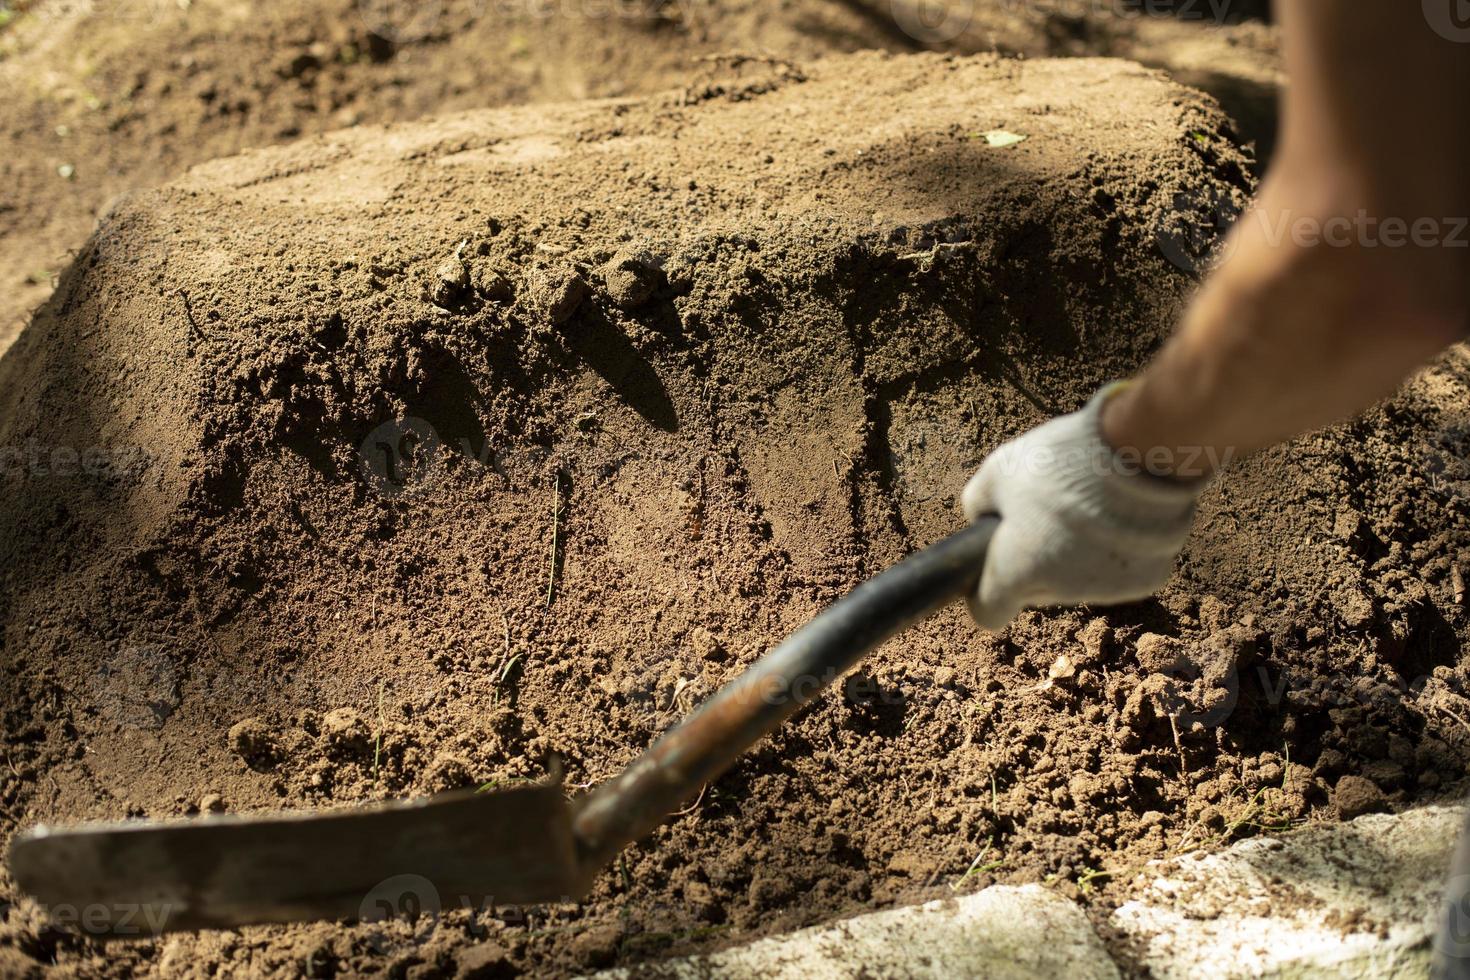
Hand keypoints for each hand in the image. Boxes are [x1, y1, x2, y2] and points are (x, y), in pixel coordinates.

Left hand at [959, 385, 1205, 630]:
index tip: (991, 567)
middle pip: (1037, 590)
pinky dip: (1117, 550)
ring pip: (1079, 580)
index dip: (985, 591)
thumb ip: (979, 503)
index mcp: (1016, 572)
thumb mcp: (999, 470)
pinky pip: (1120, 571)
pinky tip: (1121, 515)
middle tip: (1047, 515)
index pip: (988, 612)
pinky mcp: (1147, 580)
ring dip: (1078, 554)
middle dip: (1035, 561)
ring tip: (1089, 507)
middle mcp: (1061, 592)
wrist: (1140, 452)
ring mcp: (1107, 590)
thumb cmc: (1063, 461)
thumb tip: (981, 518)